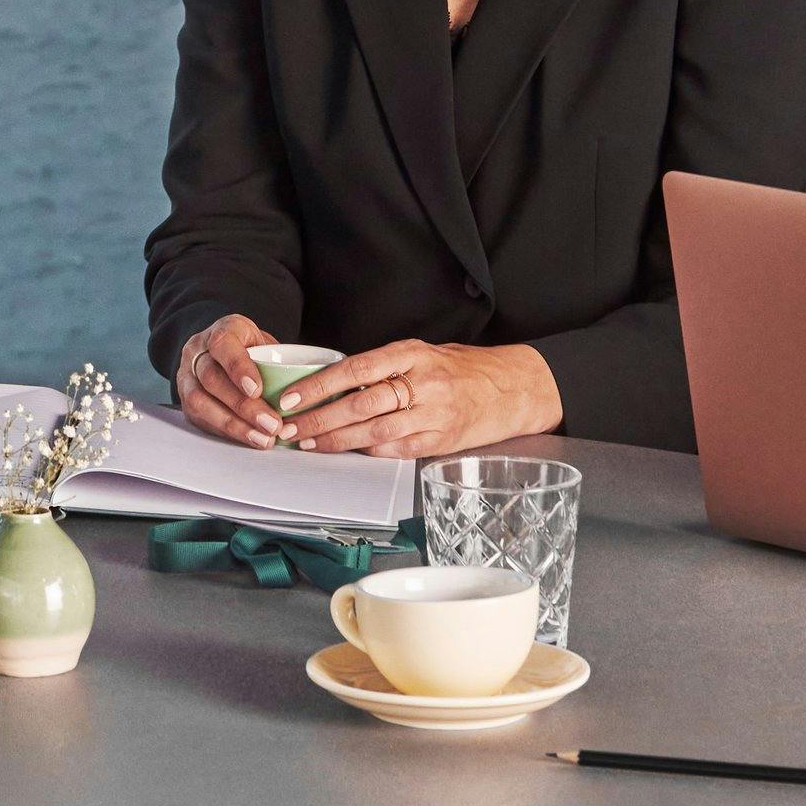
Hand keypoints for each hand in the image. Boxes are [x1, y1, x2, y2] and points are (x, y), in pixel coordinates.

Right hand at [176, 314, 290, 445]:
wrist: (224, 352)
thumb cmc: (251, 349)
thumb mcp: (266, 342)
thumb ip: (278, 360)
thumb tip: (305, 390)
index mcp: (221, 331)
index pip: (223, 345)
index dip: (238, 368)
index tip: (258, 390)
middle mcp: (197, 351)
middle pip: (212, 378)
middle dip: (243, 406)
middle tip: (272, 424)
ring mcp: (186, 376)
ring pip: (200, 402)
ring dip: (234, 424)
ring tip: (262, 439)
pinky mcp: (185, 400)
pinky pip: (200, 418)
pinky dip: (226, 431)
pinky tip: (248, 439)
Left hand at [277, 339, 563, 458]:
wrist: (514, 387)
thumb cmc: (463, 368)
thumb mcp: (423, 353)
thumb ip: (385, 366)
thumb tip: (336, 381)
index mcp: (413, 353)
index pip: (355, 369)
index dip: (319, 386)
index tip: (291, 398)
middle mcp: (422, 383)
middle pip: (360, 404)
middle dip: (319, 418)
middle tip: (290, 429)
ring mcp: (433, 415)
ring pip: (374, 432)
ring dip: (337, 440)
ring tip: (310, 443)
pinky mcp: (441, 441)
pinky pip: (397, 449)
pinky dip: (370, 452)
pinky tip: (349, 452)